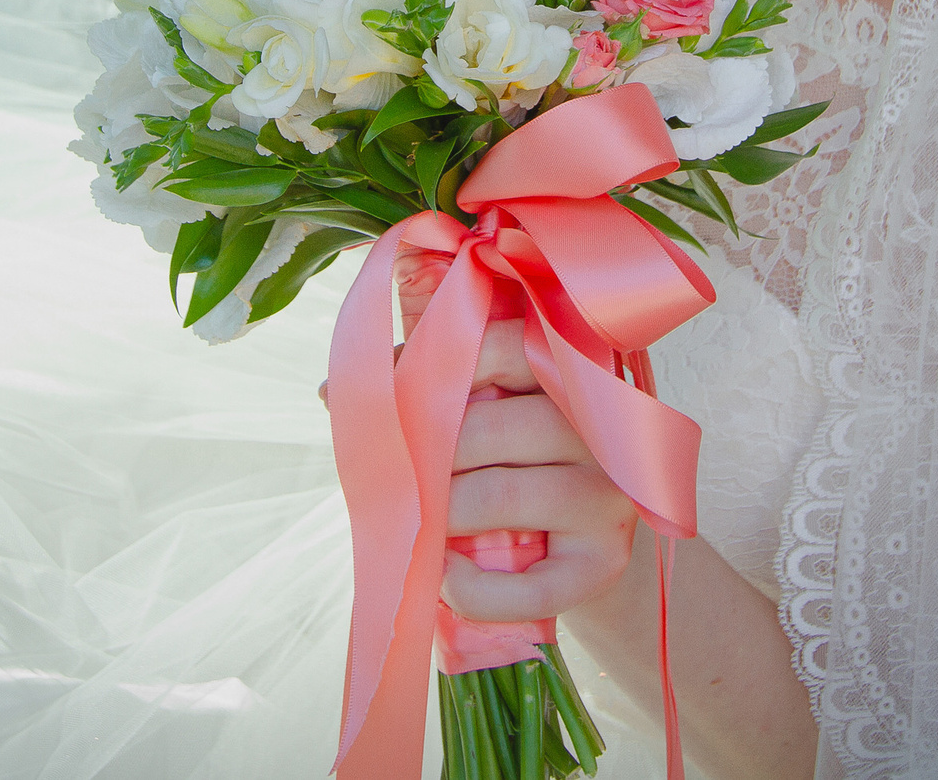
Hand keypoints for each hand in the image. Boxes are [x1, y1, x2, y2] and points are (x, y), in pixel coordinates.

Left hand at [317, 253, 641, 620]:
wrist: (582, 542)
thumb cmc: (514, 459)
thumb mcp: (482, 409)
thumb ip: (421, 387)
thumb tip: (328, 392)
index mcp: (569, 368)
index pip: (497, 347)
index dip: (432, 374)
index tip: (398, 403)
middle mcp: (599, 426)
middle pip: (481, 429)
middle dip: (424, 459)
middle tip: (401, 479)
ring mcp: (609, 495)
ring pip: (493, 497)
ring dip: (437, 520)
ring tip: (421, 528)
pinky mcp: (606, 562)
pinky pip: (528, 586)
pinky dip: (472, 591)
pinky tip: (446, 581)